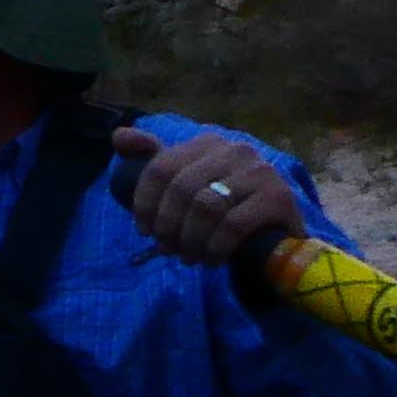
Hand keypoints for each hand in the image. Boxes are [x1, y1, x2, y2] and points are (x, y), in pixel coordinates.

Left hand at [113, 124, 301, 270]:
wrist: (276, 235)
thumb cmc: (225, 208)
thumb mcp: (188, 183)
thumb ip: (156, 160)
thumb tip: (119, 136)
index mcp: (208, 143)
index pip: (160, 168)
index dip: (144, 204)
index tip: (144, 231)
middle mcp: (235, 150)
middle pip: (181, 189)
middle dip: (168, 226)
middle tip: (168, 250)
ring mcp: (259, 171)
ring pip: (205, 207)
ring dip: (190, 240)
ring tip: (189, 258)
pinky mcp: (278, 197)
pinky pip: (232, 225)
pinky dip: (215, 248)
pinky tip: (212, 260)